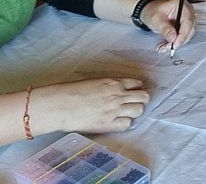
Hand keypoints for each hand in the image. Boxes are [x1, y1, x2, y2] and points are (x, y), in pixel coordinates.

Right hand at [29, 78, 150, 135]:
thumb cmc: (74, 92)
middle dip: (142, 99)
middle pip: (143, 97)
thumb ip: (109, 85)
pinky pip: (127, 124)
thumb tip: (118, 89)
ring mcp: (115, 110)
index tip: (135, 90)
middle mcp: (118, 95)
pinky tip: (119, 121)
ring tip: (129, 112)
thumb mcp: (95, 82)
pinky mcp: (109, 124)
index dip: (137, 88)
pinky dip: (126, 122)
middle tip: (136, 102)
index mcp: (114, 82)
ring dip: (136, 110)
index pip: (136, 83)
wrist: (62, 105)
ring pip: (139, 110)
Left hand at [140, 0, 195, 52]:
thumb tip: (173, 38)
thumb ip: (165, 29)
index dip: (183, 35)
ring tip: (164, 47)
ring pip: (187, 34)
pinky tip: (166, 45)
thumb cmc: (152, 11)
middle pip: (190, 29)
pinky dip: (175, 42)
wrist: (148, 10)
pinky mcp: (184, 25)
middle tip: (168, 48)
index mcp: (181, 5)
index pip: (188, 22)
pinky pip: (183, 36)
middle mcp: (187, 11)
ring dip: (177, 43)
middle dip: (179, 41)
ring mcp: (186, 18)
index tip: (175, 44)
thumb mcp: (156, 19)